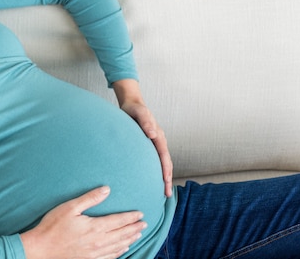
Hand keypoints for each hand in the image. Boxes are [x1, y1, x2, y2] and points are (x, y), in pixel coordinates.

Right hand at [21, 186, 145, 258]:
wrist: (41, 249)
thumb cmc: (53, 226)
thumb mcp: (70, 207)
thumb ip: (90, 198)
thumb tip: (107, 190)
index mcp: (95, 227)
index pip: (118, 221)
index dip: (130, 217)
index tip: (140, 214)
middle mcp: (98, 241)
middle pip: (122, 234)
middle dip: (134, 228)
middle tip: (144, 224)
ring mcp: (94, 253)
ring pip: (118, 246)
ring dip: (130, 240)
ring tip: (138, 235)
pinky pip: (110, 257)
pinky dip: (119, 252)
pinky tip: (123, 249)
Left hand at [112, 79, 173, 197]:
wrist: (131, 104)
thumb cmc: (134, 108)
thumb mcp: (139, 112)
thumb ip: (145, 122)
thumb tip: (153, 134)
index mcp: (158, 136)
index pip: (163, 156)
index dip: (165, 169)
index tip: (165, 181)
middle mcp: (159, 141)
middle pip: (166, 163)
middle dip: (167, 178)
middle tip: (166, 195)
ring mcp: (155, 144)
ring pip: (162, 163)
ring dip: (164, 177)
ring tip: (163, 192)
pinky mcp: (149, 146)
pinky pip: (155, 161)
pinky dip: (156, 171)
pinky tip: (152, 180)